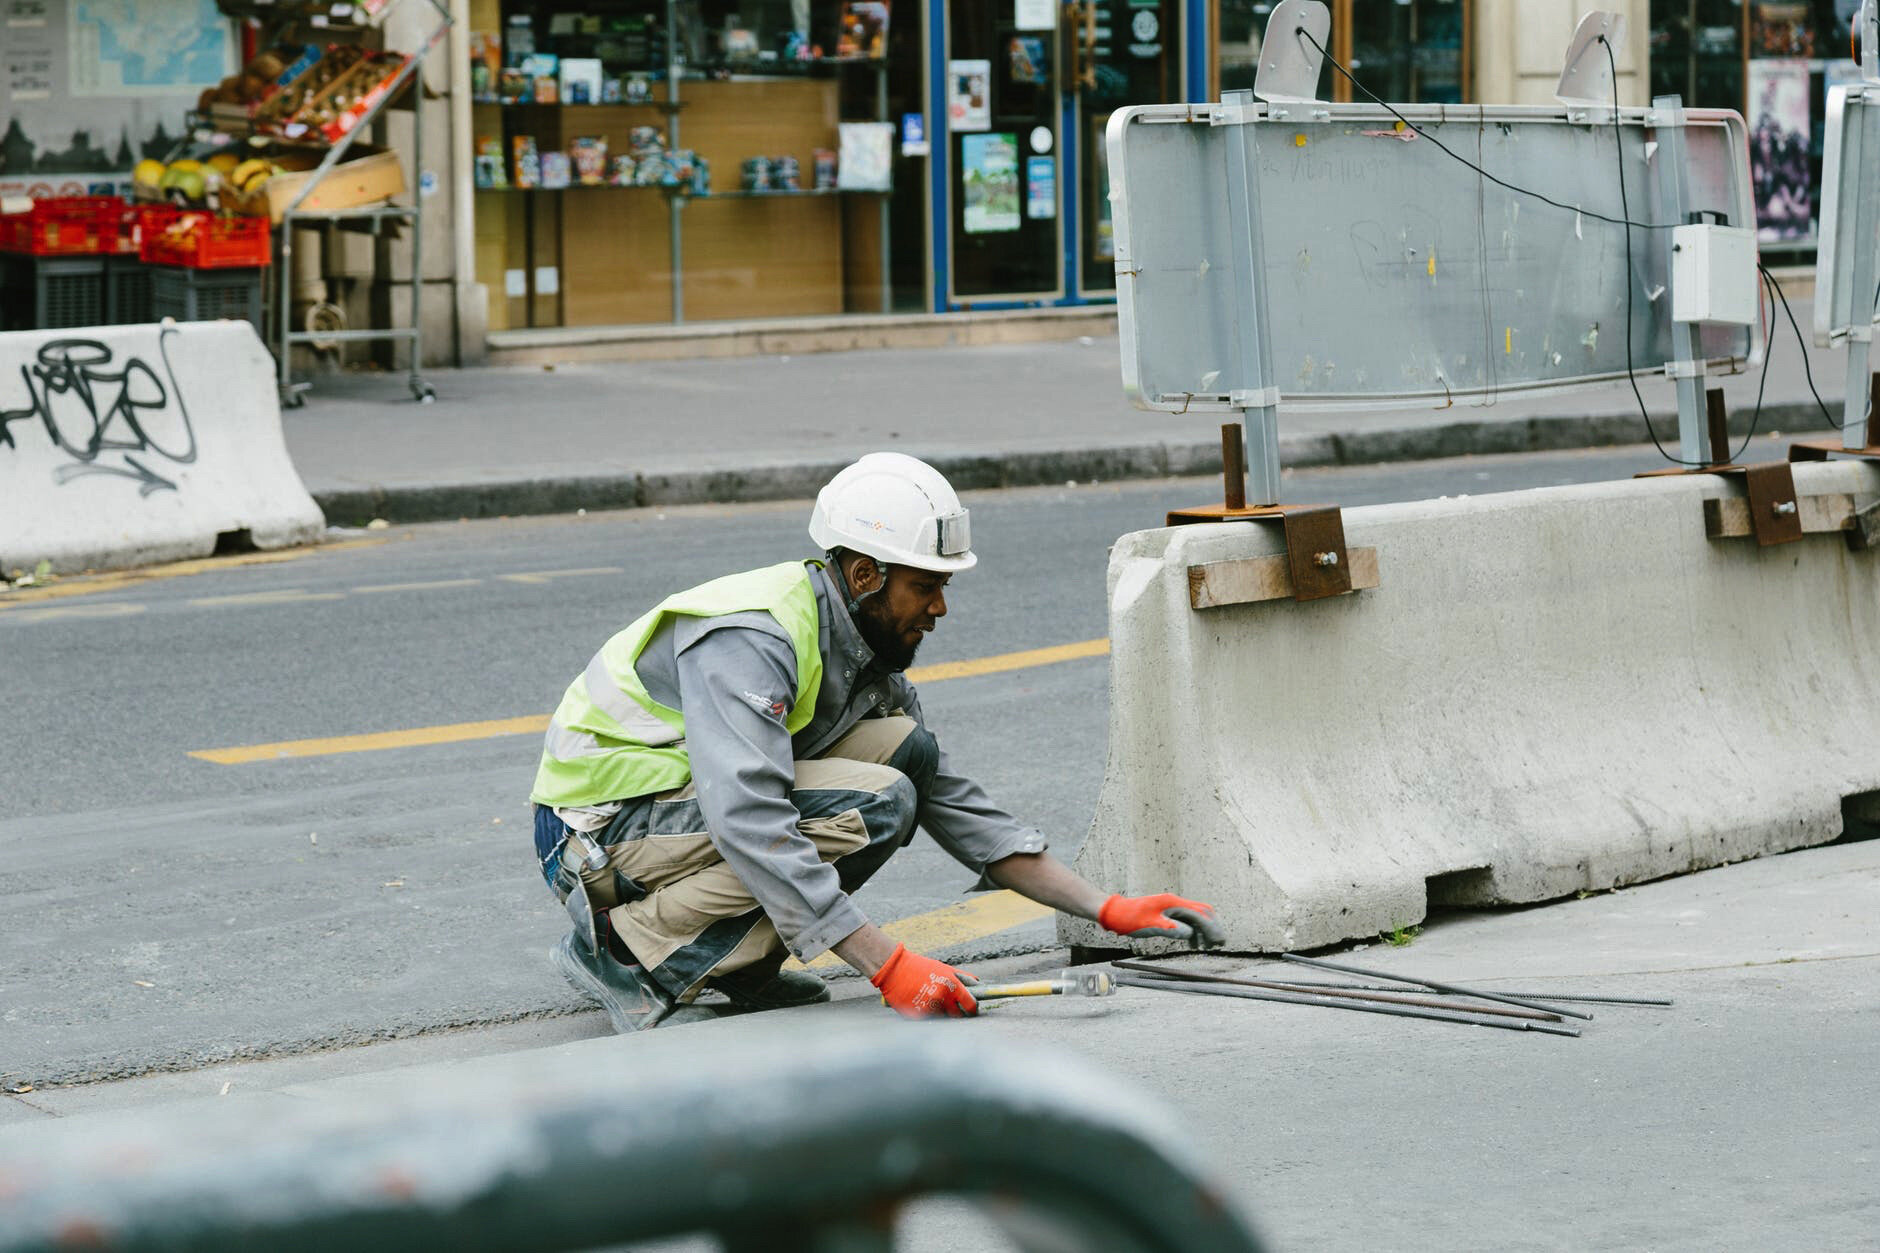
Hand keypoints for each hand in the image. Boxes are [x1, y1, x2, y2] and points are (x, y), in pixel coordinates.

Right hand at [869, 943, 979, 1017]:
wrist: (894, 969)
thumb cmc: (920, 967)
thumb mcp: (944, 968)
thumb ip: (962, 978)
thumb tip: (980, 984)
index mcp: (952, 985)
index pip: (971, 1005)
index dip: (973, 1009)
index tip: (972, 1010)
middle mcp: (943, 998)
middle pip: (958, 1015)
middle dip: (957, 1013)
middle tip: (952, 1009)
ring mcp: (930, 1008)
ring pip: (942, 1018)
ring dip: (940, 1013)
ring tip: (932, 1002)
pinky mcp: (917, 1015)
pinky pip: (928, 1020)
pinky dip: (926, 1014)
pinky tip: (921, 1004)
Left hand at [1099, 893, 1224, 948]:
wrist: (1114, 912)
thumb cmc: (1129, 919)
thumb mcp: (1149, 925)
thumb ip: (1169, 929)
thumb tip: (1190, 934)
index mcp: (1173, 903)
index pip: (1200, 914)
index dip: (1212, 928)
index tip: (1219, 942)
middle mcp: (1174, 902)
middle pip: (1201, 912)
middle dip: (1212, 927)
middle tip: (1219, 944)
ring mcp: (1171, 906)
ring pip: (1195, 917)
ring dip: (1203, 930)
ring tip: (1206, 947)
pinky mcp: (1167, 912)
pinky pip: (1186, 920)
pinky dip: (1193, 931)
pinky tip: (1192, 943)